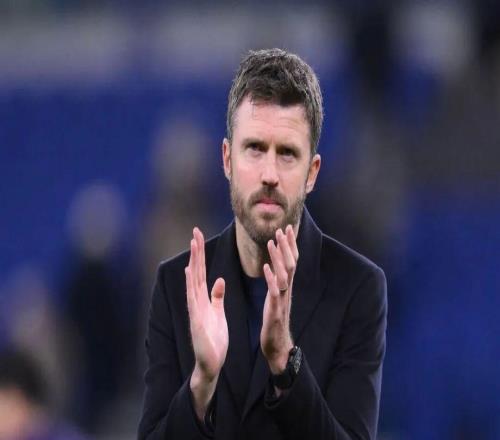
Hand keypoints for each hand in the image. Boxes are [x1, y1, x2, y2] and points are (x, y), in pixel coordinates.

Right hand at [185, 227, 227, 419]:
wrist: (210, 363)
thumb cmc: (214, 339)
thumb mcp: (218, 313)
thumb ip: (217, 296)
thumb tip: (219, 279)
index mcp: (203, 299)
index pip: (200, 272)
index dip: (200, 255)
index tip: (199, 237)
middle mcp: (196, 301)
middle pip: (195, 271)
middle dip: (196, 251)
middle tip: (195, 231)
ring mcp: (194, 309)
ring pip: (193, 280)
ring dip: (193, 261)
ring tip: (193, 244)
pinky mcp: (197, 319)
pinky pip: (193, 298)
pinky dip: (191, 283)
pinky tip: (190, 270)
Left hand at [260, 225, 297, 374]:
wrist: (277, 346)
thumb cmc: (274, 321)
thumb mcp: (276, 298)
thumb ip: (277, 282)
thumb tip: (275, 266)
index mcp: (285, 287)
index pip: (291, 262)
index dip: (290, 246)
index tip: (287, 229)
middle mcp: (286, 291)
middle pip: (291, 264)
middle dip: (287, 246)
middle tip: (282, 229)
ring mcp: (282, 300)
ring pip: (285, 275)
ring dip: (279, 258)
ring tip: (272, 242)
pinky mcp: (275, 310)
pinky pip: (274, 292)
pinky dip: (271, 279)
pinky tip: (266, 268)